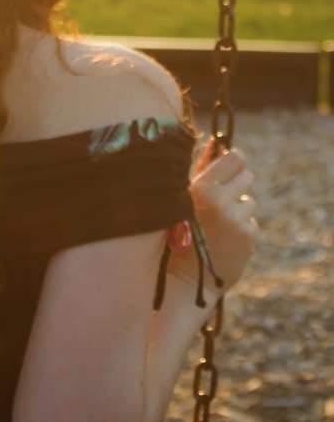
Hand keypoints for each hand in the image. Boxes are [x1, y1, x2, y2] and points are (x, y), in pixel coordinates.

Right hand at [170, 138, 258, 291]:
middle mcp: (223, 203)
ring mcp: (239, 222)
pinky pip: (250, 221)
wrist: (180, 278)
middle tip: (221, 194)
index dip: (233, 158)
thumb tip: (215, 143)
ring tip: (216, 221)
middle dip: (236, 182)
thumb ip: (200, 168)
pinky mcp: (249, 238)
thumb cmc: (172, 231)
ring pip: (249, 201)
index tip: (230, 162)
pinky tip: (222, 236)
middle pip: (247, 176)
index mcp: (202, 189)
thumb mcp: (180, 196)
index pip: (235, 158)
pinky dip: (240, 226)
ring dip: (237, 206)